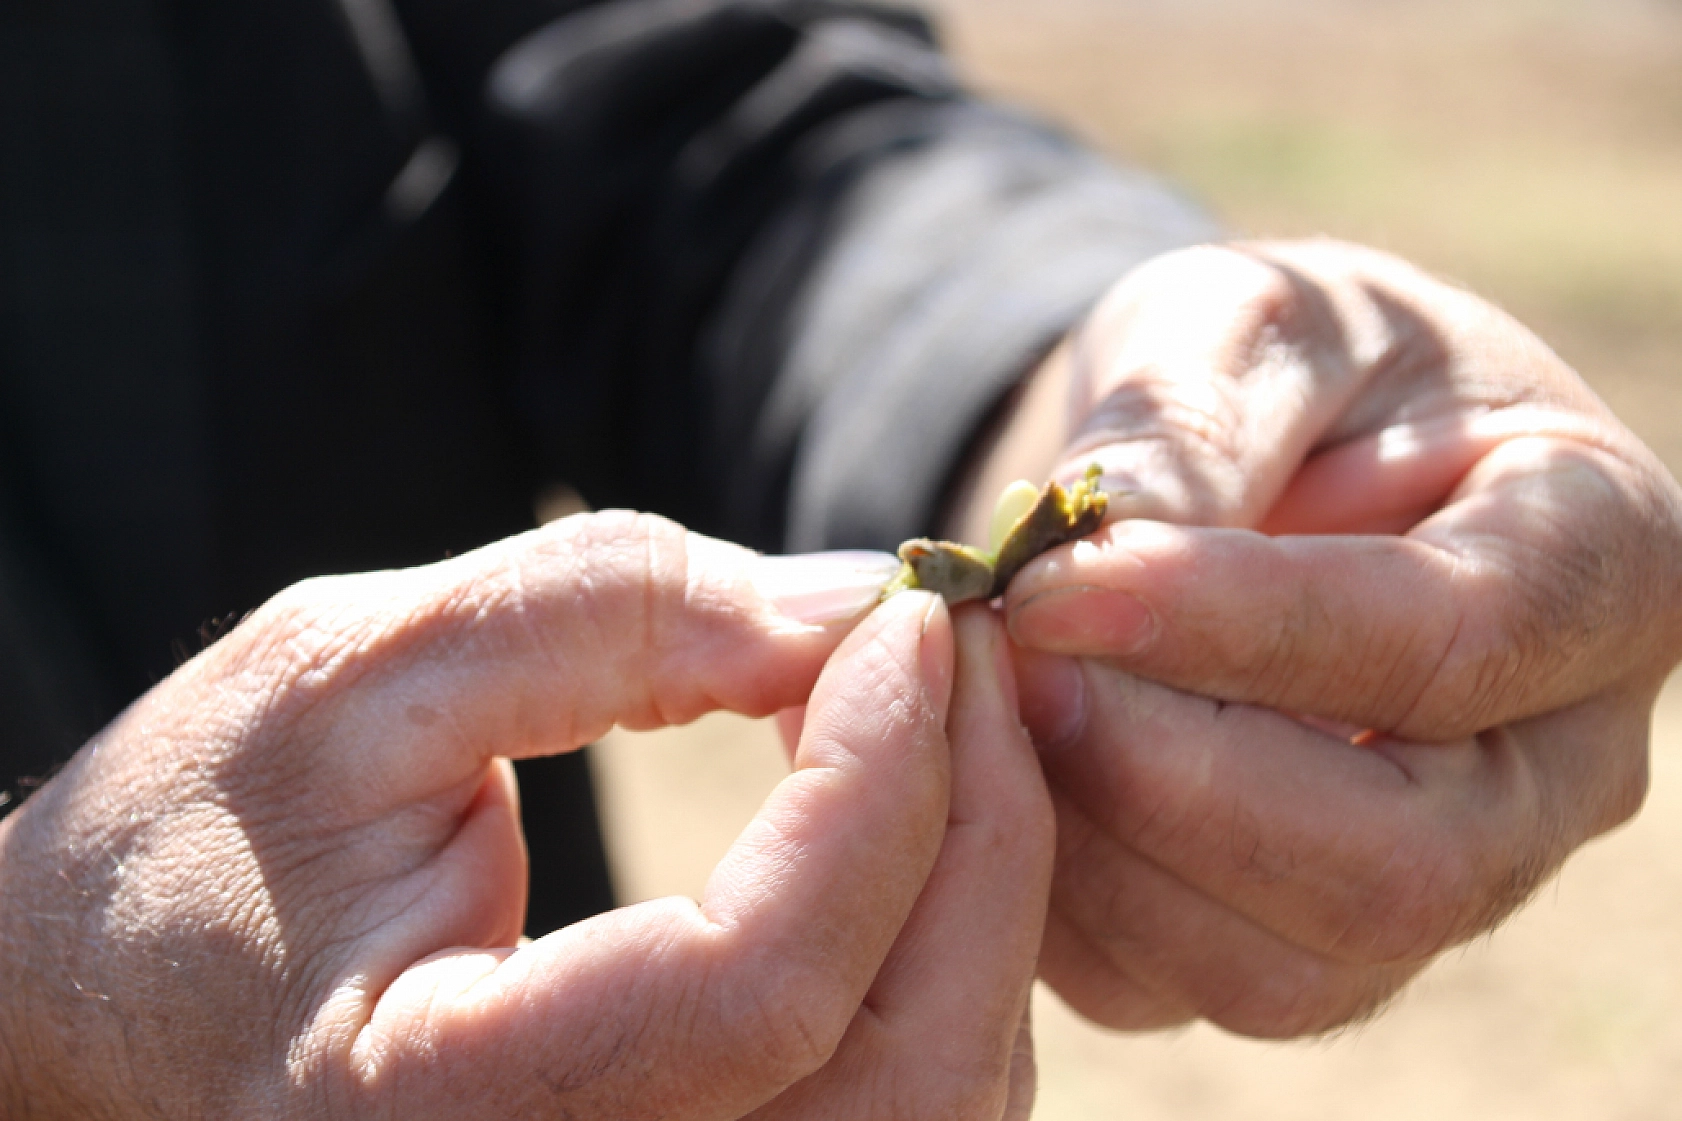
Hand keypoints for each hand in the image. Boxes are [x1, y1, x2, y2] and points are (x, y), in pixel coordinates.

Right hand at [0, 513, 1052, 1117]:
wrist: (114, 984)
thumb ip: (602, 616)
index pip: (756, 990)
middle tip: (959, 652)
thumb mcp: (356, 672)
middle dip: (978, 833)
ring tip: (931, 715)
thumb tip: (853, 608)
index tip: (911, 618)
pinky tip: (893, 817)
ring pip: (933, 1101)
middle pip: (902, 1073)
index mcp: (435, 1115)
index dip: (876, 784)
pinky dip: (938, 945)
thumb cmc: (200, 833)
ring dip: (979, 887)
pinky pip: (897, 1095)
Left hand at [957, 240, 1681, 1035]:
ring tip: (989, 698)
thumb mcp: (1247, 322)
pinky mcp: (1300, 945)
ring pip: (1283, 968)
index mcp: (1595, 565)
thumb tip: (1091, 549)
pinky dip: (1055, 897)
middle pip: (1398, 864)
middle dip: (1165, 771)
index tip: (1054, 586)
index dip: (1238, 626)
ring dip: (1096, 843)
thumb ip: (1192, 420)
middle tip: (1010, 657)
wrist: (1262, 457)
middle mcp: (1550, 766)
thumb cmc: (1282, 368)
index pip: (1448, 640)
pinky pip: (1174, 987)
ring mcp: (1440, 881)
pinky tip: (994, 765)